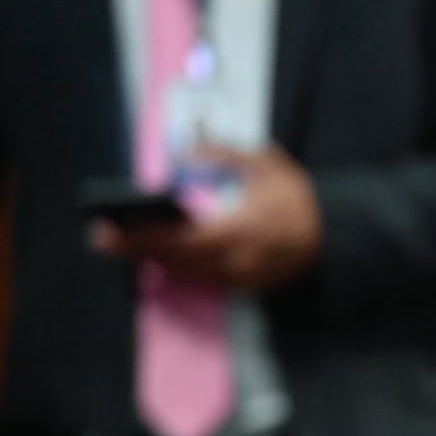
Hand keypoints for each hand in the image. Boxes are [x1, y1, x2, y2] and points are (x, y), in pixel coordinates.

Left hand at [89, 144, 322, 291]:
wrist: (333, 234)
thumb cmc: (298, 199)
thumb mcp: (265, 164)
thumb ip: (225, 154)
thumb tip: (188, 151)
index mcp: (240, 229)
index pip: (178, 240)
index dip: (141, 238)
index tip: (111, 230)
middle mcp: (237, 260)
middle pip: (174, 262)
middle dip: (136, 250)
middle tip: (102, 238)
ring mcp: (240, 277)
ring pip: (185, 273)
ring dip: (152, 260)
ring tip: (122, 244)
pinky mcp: (243, 285)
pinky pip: (202, 278)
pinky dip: (177, 267)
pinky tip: (156, 255)